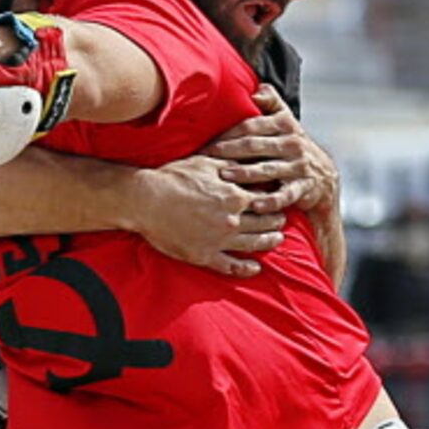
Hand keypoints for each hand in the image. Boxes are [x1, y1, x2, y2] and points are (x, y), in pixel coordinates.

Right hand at [131, 156, 286, 278]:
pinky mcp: (204, 256)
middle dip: (277, 220)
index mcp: (235, 196)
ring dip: (268, 242)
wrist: (146, 200)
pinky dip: (245, 268)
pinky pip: (230, 266)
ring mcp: (219, 240)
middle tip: (282, 220)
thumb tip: (248, 160)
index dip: (274, 198)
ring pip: (253, 244)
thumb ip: (231, 163)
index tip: (279, 198)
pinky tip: (255, 268)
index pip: (265, 198)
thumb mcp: (207, 162)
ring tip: (277, 240)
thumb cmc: (174, 178)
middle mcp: (232, 220)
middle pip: (264, 222)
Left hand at [200, 87, 340, 217]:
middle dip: (230, 150)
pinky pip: (284, 195)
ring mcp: (298, 166)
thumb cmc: (293, 145)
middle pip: (256, 145)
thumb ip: (271, 101)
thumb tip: (255, 89)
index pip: (252, 126)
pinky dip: (270, 202)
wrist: (323, 175)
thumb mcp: (287, 120)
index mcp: (285, 125)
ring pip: (267, 169)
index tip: (208, 141)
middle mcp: (292, 144)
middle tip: (207, 156)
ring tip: (225, 176)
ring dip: (245, 173)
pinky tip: (254, 205)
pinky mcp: (302, 188)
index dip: (229, 132)